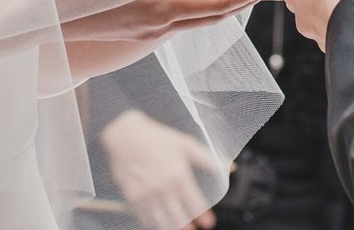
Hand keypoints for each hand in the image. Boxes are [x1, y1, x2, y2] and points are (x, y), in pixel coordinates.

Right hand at [56, 0, 272, 45]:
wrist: (36, 17)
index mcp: (161, 8)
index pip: (220, 2)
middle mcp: (158, 29)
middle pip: (214, 17)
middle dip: (246, 0)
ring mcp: (144, 36)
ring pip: (197, 22)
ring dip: (224, 6)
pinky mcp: (131, 35)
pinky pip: (178, 24)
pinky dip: (199, 11)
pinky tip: (197, 0)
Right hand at [100, 109, 220, 229]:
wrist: (125, 134)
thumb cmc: (156, 138)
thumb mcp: (185, 143)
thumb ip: (207, 158)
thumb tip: (227, 166)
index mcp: (178, 175)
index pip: (195, 204)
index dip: (204, 216)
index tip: (208, 223)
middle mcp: (163, 188)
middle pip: (180, 219)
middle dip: (189, 227)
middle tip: (193, 228)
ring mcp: (147, 196)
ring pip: (163, 223)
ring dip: (173, 228)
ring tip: (180, 228)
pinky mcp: (133, 199)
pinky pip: (146, 220)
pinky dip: (154, 224)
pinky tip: (160, 223)